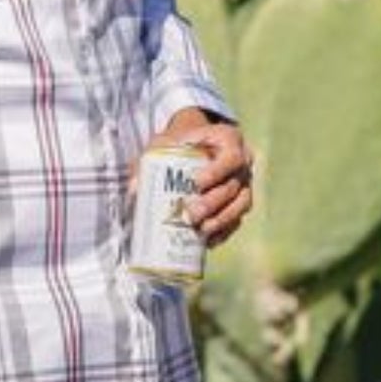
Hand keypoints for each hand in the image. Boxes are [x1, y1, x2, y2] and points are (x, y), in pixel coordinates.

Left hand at [153, 108, 254, 248]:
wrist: (196, 144)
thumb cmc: (180, 142)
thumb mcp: (166, 142)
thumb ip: (150, 159)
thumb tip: (134, 190)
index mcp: (230, 140)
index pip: (231, 157)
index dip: (217, 172)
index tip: (196, 183)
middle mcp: (243, 163)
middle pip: (234, 186)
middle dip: (213, 203)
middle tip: (190, 214)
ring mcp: (245, 184)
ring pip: (241, 205)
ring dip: (222, 220)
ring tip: (200, 230)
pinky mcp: (241, 202)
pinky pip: (238, 219)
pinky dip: (224, 231)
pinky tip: (208, 241)